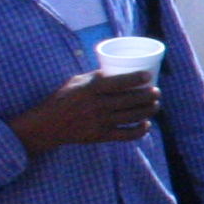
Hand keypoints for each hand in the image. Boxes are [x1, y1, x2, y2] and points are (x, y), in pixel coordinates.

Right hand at [9, 70, 160, 154]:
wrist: (46, 125)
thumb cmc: (62, 98)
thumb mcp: (76, 82)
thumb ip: (96, 76)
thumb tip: (118, 68)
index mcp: (90, 89)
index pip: (118, 82)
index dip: (136, 78)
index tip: (149, 75)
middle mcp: (97, 105)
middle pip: (130, 100)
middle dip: (149, 95)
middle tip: (157, 91)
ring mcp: (100, 122)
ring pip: (132, 116)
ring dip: (148, 110)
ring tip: (155, 105)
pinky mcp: (100, 136)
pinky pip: (125, 135)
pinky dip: (139, 130)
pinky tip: (146, 124)